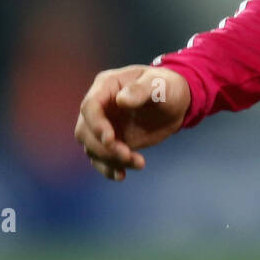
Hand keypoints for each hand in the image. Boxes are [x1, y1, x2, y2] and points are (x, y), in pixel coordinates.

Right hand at [73, 64, 190, 181]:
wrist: (174, 103)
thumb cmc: (166, 86)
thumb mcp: (158, 84)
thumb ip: (141, 90)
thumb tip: (121, 101)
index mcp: (106, 85)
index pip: (90, 106)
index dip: (96, 125)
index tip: (111, 140)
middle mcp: (99, 106)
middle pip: (85, 131)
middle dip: (104, 148)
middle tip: (128, 155)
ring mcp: (103, 125)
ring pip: (92, 148)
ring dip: (110, 160)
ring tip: (138, 163)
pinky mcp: (110, 142)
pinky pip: (101, 159)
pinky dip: (109, 169)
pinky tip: (121, 175)